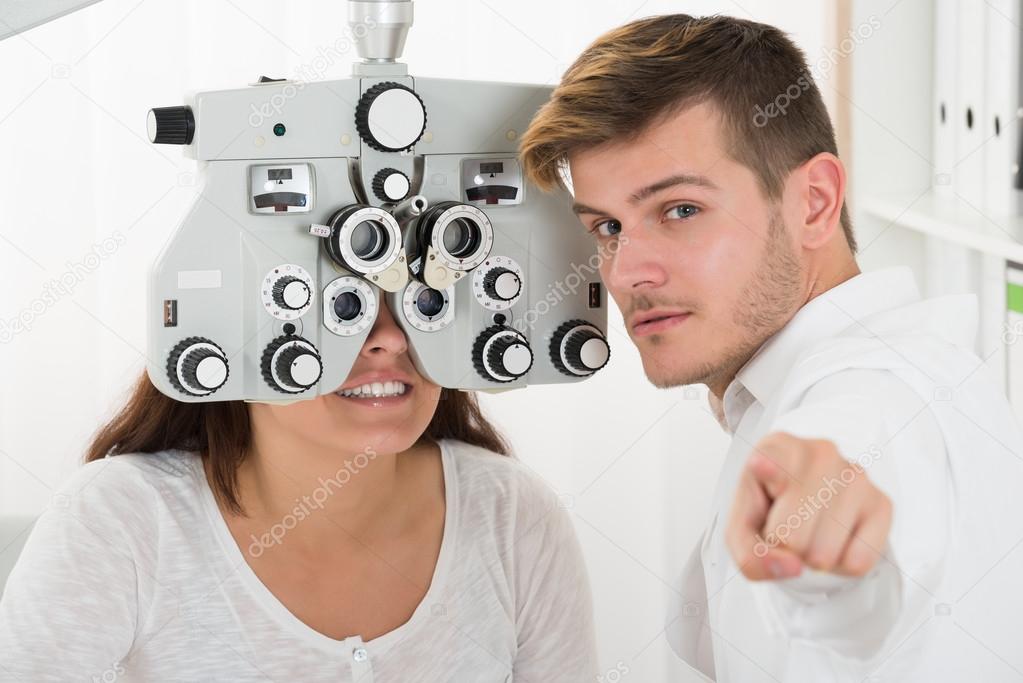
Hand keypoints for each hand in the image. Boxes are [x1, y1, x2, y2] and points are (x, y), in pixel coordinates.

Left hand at [724, 431, 891, 580]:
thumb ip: (749, 556)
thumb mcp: (742, 532)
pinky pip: (858, 561)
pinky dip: (842, 565)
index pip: (770, 465)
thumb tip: (793, 567)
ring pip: (824, 554)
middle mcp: (820, 452)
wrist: (807, 510)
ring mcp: (855, 474)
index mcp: (776, 448)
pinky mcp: (882, 501)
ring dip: (812, 559)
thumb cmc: (768, 512)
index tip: (760, 465)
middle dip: (785, 548)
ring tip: (810, 532)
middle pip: (792, 536)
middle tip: (787, 528)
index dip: (766, 471)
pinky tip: (836, 539)